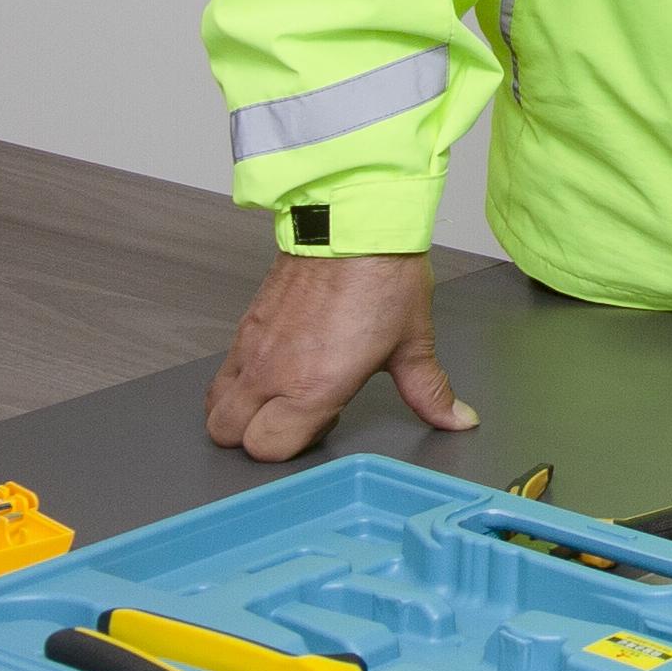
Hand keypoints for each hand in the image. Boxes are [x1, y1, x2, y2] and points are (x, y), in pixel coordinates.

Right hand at [202, 247, 468, 463]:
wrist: (353, 222)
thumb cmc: (382, 277)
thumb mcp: (413, 343)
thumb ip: (429, 391)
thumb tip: (457, 418)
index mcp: (312, 388)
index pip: (268, 448)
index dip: (295, 446)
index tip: (325, 419)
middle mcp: (272, 373)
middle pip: (228, 435)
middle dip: (257, 436)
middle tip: (299, 412)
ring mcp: (252, 348)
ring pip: (215, 406)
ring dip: (241, 411)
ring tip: (281, 393)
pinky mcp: (245, 325)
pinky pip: (222, 370)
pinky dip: (237, 381)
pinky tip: (275, 363)